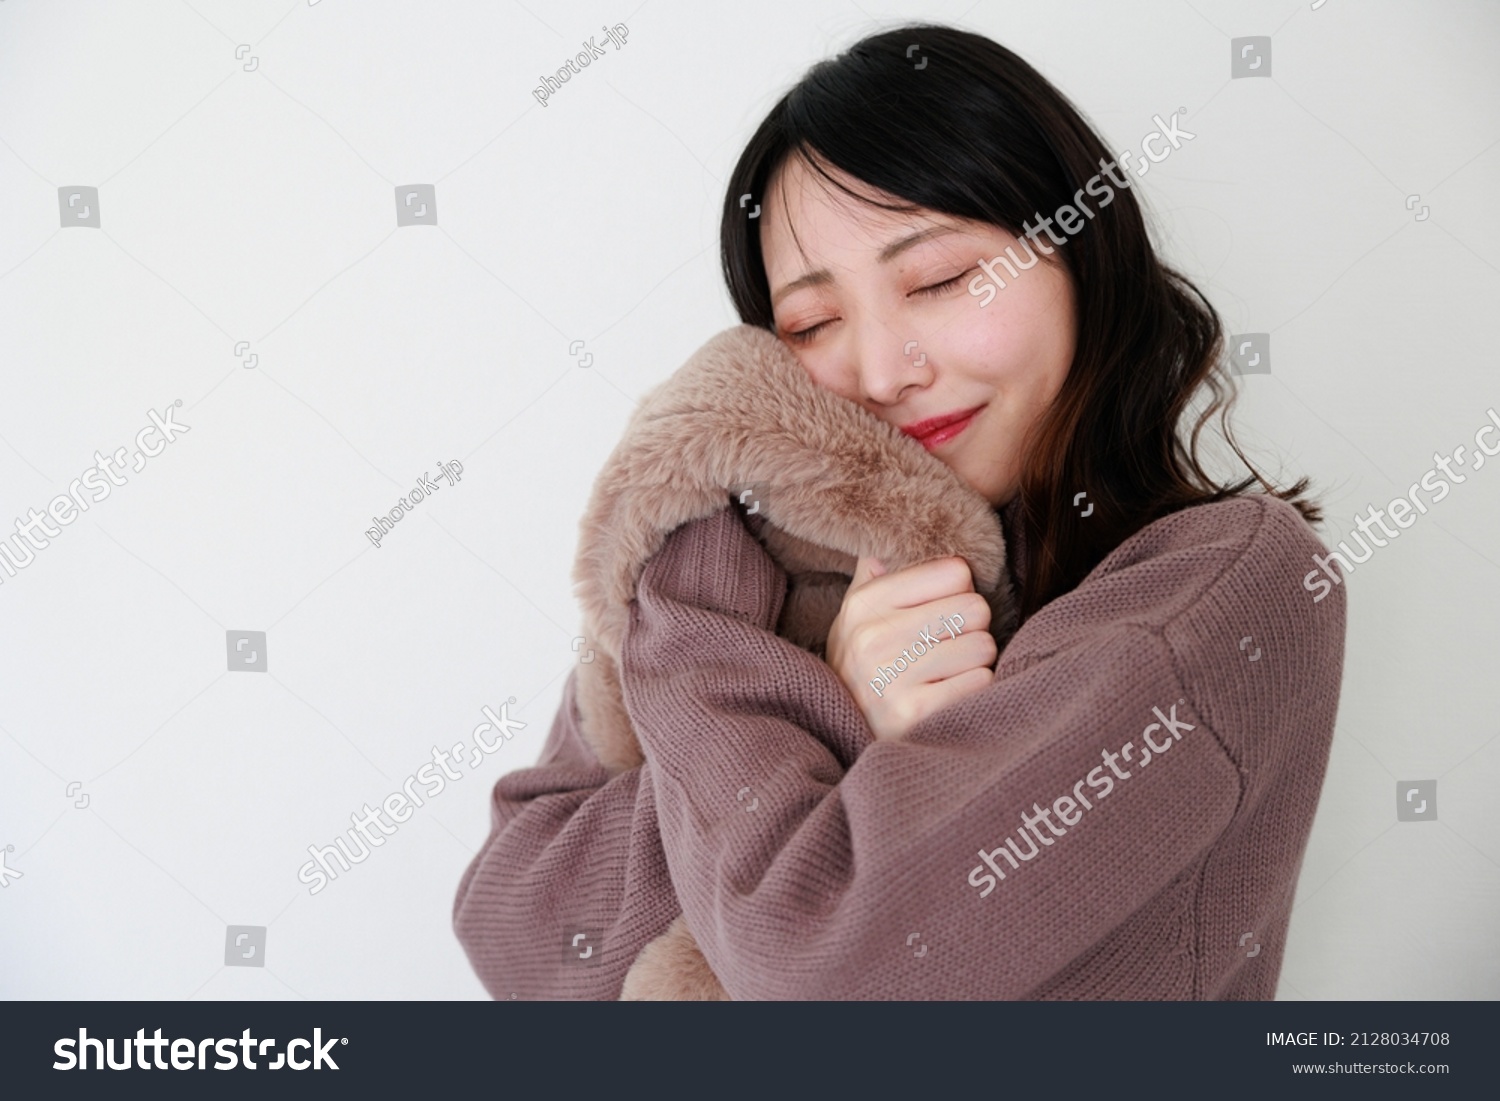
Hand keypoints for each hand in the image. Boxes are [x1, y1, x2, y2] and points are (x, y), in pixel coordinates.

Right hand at [824, 554, 996, 740]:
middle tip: (949, 646)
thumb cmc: (862, 670)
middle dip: (971, 628)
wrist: (841, 735)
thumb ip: (871, 581)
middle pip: (974, 608)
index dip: (959, 591)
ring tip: (948, 672)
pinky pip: (980, 681)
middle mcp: (874, 637)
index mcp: (865, 604)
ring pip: (982, 646)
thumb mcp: (854, 621)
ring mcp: (893, 676)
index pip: (954, 572)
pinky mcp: (915, 711)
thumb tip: (882, 550)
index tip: (944, 611)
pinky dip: (974, 688)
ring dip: (975, 662)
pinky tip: (949, 694)